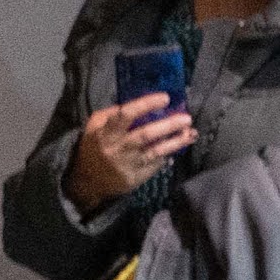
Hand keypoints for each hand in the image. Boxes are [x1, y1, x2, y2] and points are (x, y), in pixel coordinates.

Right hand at [68, 95, 195, 210]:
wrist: (87, 182)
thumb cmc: (94, 148)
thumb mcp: (94, 128)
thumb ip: (112, 114)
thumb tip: (139, 102)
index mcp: (105, 133)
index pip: (125, 115)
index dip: (145, 104)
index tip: (165, 97)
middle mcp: (117, 148)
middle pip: (145, 135)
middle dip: (168, 125)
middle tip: (187, 118)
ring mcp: (127, 164)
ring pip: (155, 152)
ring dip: (176, 142)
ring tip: (191, 133)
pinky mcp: (136, 177)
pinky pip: (156, 164)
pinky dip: (169, 155)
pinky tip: (179, 146)